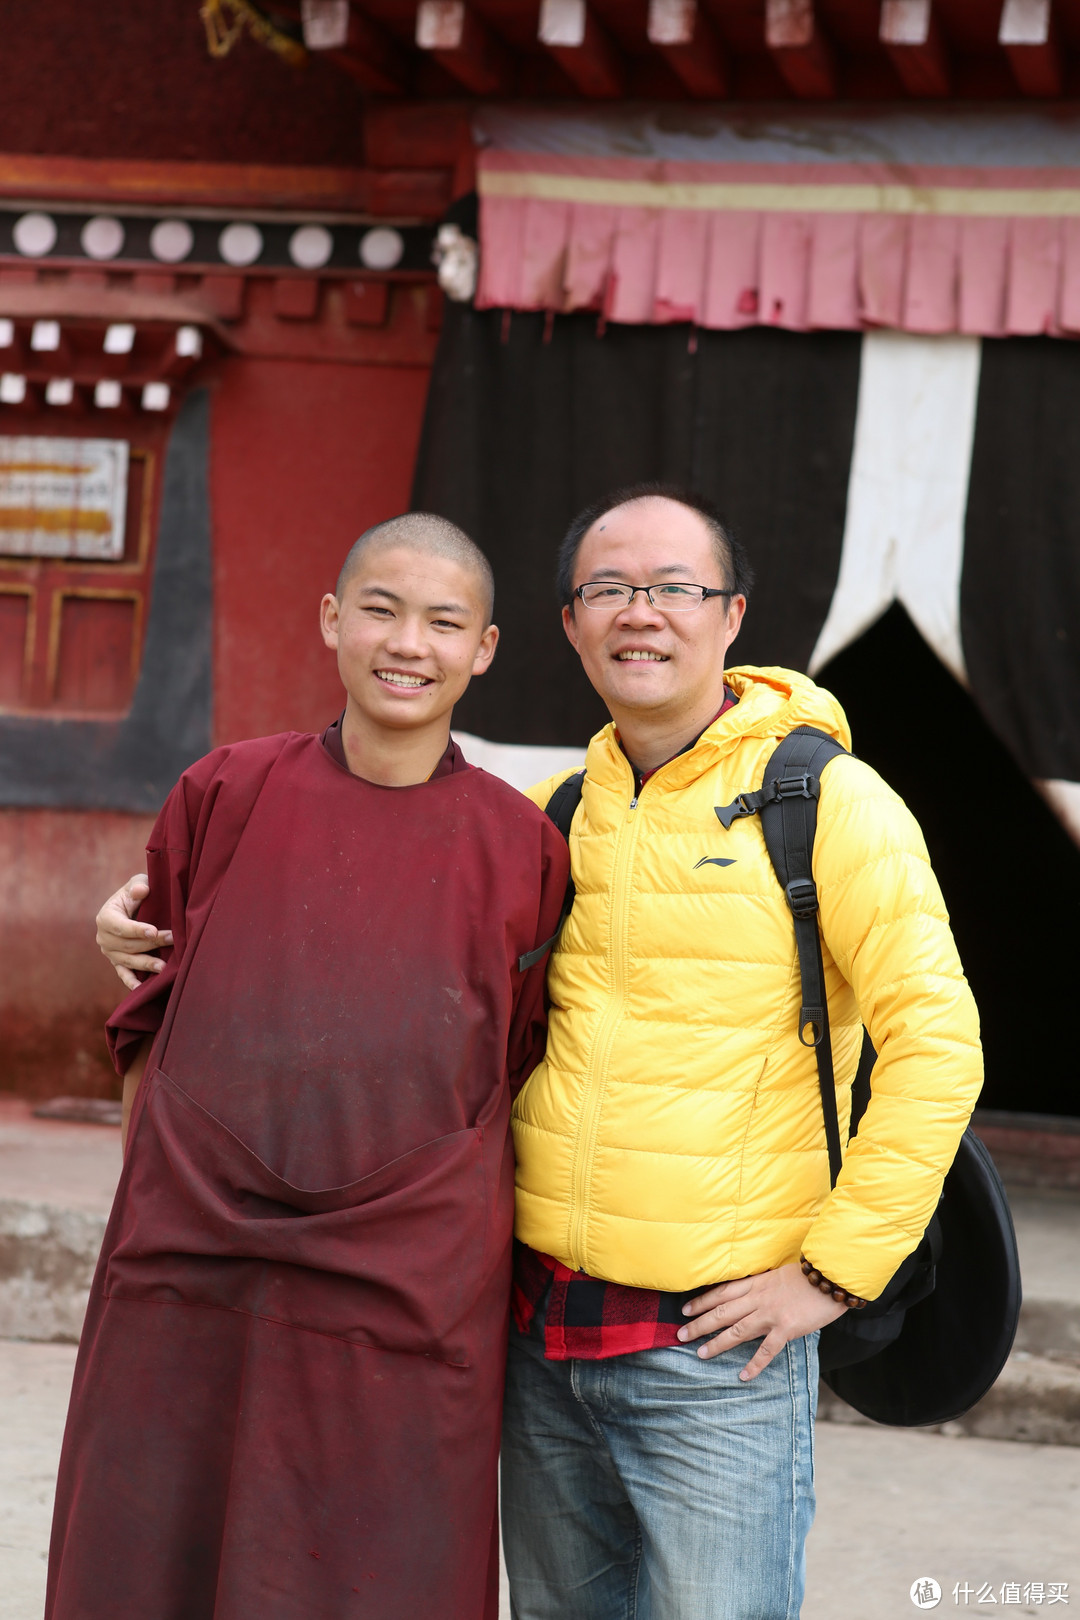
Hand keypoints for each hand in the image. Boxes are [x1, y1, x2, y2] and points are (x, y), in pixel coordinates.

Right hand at [96, 874, 172, 990]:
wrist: (133, 907)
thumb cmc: (138, 894)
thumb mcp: (137, 884)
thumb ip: (138, 886)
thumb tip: (141, 891)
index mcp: (105, 917)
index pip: (121, 926)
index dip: (136, 929)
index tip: (154, 931)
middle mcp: (103, 937)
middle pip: (128, 944)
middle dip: (151, 944)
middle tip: (173, 940)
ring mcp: (109, 952)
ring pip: (128, 960)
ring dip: (146, 963)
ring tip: (164, 966)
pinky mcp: (117, 962)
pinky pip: (123, 974)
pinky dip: (131, 981)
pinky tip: (141, 989)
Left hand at [677, 1262, 848, 1380]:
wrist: (831, 1275)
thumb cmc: (809, 1274)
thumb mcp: (779, 1273)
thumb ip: (763, 1284)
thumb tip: (752, 1292)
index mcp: (757, 1283)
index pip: (722, 1292)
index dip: (702, 1301)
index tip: (684, 1309)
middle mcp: (758, 1298)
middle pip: (722, 1312)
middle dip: (699, 1323)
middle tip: (680, 1335)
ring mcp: (771, 1314)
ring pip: (737, 1331)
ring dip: (717, 1343)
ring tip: (700, 1354)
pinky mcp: (786, 1328)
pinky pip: (766, 1350)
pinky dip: (754, 1364)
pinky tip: (742, 1375)